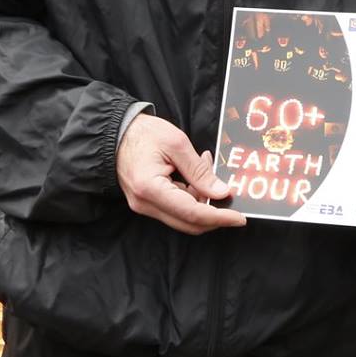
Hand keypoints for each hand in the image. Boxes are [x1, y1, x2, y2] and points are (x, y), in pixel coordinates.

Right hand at [116, 113, 245, 235]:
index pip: (192, 213)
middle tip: (224, 188)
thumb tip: (221, 192)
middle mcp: (145, 204)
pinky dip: (191, 196)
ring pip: (183, 217)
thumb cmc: (142, 133)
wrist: (116, 133)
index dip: (219, 217)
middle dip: (213, 211)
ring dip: (201, 200)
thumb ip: (199, 171)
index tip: (239, 218)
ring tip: (204, 166)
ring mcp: (144, 206)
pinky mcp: (147, 203)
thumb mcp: (176, 143)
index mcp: (151, 188)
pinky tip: (193, 174)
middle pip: (189, 223)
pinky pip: (175, 209)